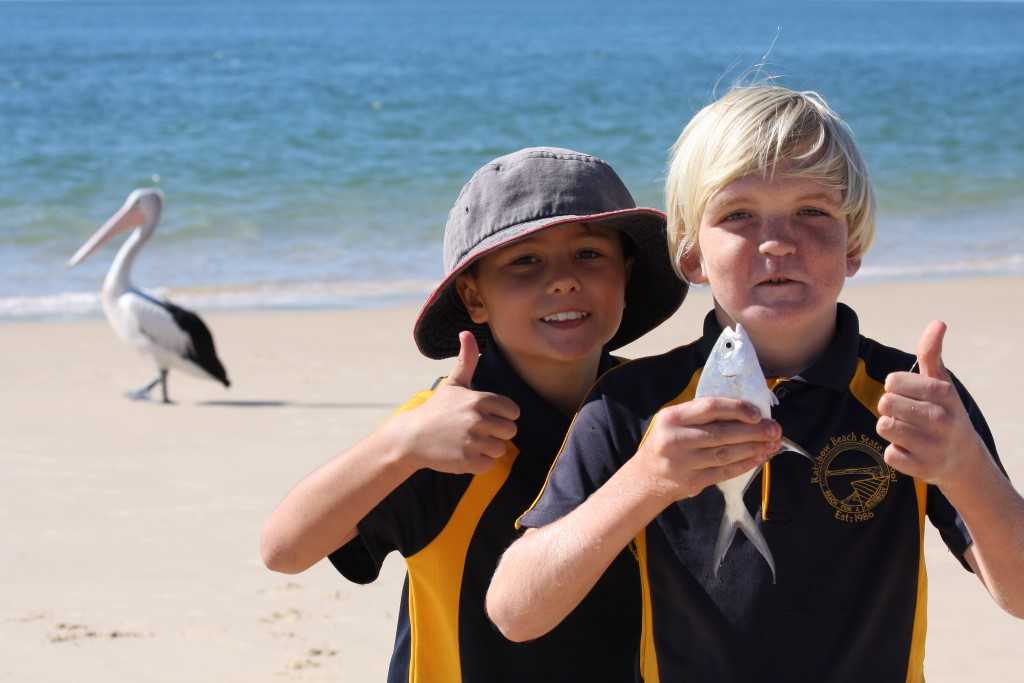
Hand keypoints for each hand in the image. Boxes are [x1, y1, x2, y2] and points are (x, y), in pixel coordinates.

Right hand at [394, 331, 519, 474]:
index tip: (486, 417)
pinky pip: (489, 464)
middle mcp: (478, 419)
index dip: (502, 416)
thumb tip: (466, 332)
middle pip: (509, 431)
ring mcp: (473, 441)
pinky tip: (464, 454)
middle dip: (496, 433)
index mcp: (479, 399)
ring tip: (470, 443)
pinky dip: (479, 463)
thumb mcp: (453, 384)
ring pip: (500, 449)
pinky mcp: (467, 460)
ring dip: (488, 449)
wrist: (411, 437)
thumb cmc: (436, 409)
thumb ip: (466, 360)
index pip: (513, 411)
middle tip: (476, 431)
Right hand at [633, 397, 781, 501]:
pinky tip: (759, 458)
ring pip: (726, 454)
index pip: (710, 407)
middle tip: (775, 429)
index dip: (737, 408)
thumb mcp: (673, 421)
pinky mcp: (692, 481)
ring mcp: (683, 463)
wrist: (646, 477)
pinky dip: (744, 464)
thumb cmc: (666, 442)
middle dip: (754, 431)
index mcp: (672, 417)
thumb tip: (744, 411)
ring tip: (772, 444)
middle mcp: (676, 439)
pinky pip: (724, 472)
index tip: (758, 412)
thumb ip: (700, 414)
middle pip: (722, 433)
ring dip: (753, 448)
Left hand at [877, 321, 988, 487]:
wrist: (964, 461)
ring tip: (909, 431)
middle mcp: (940, 418)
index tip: (910, 395)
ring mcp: (932, 445)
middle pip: (885, 403)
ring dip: (891, 428)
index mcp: (943, 393)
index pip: (893, 381)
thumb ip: (932, 353)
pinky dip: (896, 453)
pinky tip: (913, 452)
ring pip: (884, 427)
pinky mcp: (922, 468)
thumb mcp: (942, 383)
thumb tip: (937, 322)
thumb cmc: (945, 413)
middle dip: (890, 408)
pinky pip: (888, 454)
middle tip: (908, 415)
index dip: (895, 388)